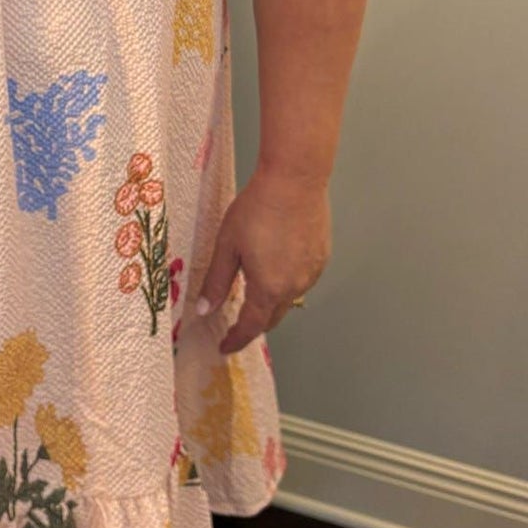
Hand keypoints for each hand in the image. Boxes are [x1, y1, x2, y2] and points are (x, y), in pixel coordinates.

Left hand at [197, 170, 330, 355]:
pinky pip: (302, 280)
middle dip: (254, 324)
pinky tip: (276, 266)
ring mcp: (312, 273)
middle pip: (272, 317)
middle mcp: (295, 286)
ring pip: (289, 298)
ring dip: (271, 301)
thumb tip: (205, 309)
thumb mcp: (227, 245)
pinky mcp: (322, 257)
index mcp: (268, 288)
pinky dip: (287, 282)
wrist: (294, 181)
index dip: (236, 340)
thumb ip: (217, 281)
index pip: (251, 327)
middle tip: (236, 324)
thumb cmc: (258, 208)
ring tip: (253, 290)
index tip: (225, 346)